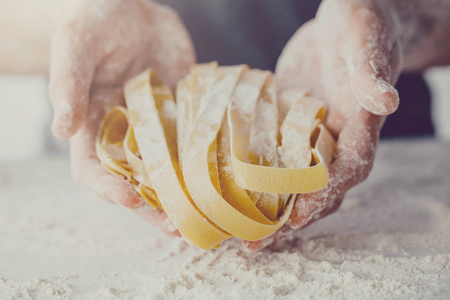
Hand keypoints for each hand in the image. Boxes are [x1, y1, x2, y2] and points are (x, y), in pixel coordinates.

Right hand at [49, 0, 194, 235]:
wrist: (131, 10)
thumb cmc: (95, 23)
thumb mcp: (76, 46)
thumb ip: (68, 84)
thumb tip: (61, 128)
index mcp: (92, 126)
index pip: (93, 170)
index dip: (108, 189)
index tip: (128, 200)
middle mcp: (126, 134)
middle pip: (137, 181)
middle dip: (156, 206)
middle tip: (179, 226)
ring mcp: (158, 127)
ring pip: (171, 169)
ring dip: (187, 192)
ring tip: (208, 211)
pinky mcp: (184, 114)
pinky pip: (197, 140)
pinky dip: (211, 158)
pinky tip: (229, 171)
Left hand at [243, 0, 401, 250]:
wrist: (345, 20)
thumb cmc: (362, 25)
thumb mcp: (364, 42)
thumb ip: (371, 74)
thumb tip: (386, 103)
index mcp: (360, 127)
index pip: (347, 171)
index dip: (324, 196)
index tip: (298, 218)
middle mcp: (336, 140)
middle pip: (317, 189)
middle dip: (288, 218)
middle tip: (255, 242)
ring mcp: (310, 136)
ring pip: (292, 181)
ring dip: (268, 207)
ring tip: (238, 231)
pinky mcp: (289, 127)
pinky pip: (273, 158)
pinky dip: (256, 177)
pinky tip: (229, 190)